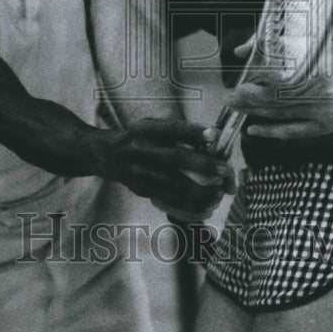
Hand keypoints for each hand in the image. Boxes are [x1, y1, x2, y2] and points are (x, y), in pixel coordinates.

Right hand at [95, 118, 234, 217]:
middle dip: (204, 166)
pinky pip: (172, 202)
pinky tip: (208, 205)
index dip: (192, 131)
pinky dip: (193, 207)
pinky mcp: (144, 190)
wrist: (108, 155)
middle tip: (224, 171)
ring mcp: (142, 173)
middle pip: (176, 159)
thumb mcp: (153, 125)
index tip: (213, 134)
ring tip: (219, 192)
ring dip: (202, 192)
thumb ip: (178, 131)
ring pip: (176, 187)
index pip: (171, 128)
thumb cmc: (140, 137)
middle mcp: (142, 150)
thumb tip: (212, 137)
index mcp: (146, 130)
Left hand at [227, 37, 332, 140]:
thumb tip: (239, 51)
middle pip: (275, 99)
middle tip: (228, 98)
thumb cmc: (329, 51)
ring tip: (236, 108)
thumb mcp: (303, 41)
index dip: (254, 85)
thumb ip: (270, 44)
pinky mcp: (328, 125)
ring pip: (280, 115)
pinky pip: (294, 131)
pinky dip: (271, 131)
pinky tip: (253, 129)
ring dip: (255, 113)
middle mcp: (321, 90)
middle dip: (248, 100)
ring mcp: (325, 110)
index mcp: (315, 66)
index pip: (275, 80)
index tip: (237, 84)